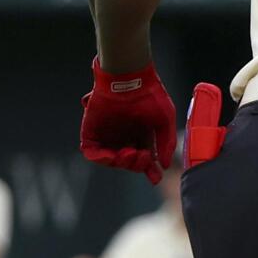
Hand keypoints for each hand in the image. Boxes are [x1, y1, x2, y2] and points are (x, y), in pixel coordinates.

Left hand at [79, 59, 176, 184]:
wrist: (130, 79)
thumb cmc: (151, 95)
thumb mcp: (165, 119)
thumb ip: (166, 142)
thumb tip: (164, 165)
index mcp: (141, 133)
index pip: (145, 157)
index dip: (150, 169)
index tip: (155, 177)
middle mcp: (124, 135)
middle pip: (128, 161)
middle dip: (136, 164)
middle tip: (143, 156)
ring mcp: (107, 135)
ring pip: (111, 159)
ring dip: (120, 163)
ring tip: (129, 154)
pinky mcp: (92, 132)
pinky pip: (92, 153)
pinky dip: (101, 158)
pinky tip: (111, 155)